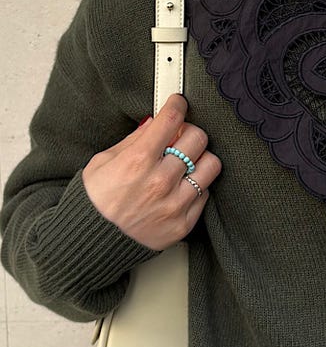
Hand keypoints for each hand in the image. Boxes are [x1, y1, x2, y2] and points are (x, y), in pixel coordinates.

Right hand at [81, 93, 221, 250]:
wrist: (93, 242)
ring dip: (200, 159)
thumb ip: (133, 141)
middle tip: (181, 137)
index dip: (178, 105)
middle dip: (190, 132)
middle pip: (198, 139)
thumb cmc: (95, 201)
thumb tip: (154, 122)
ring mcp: (175, 203)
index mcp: (138, 160)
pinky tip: (181, 187)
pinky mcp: (184, 223)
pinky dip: (196, 186)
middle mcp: (161, 180)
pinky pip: (205, 194)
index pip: (171, 120)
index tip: (178, 103)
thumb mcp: (103, 162)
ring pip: (211, 166)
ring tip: (186, 163)